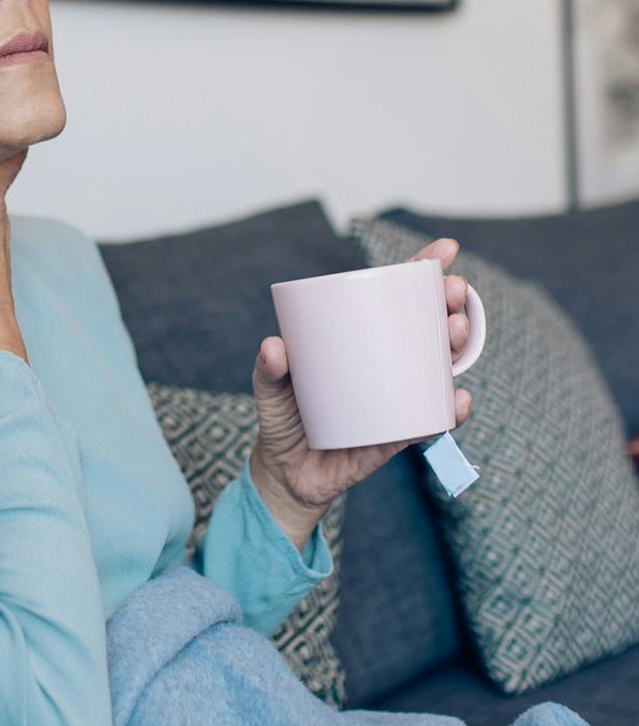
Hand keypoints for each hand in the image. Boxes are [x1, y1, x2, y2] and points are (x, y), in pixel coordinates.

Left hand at [251, 236, 473, 516]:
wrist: (288, 475)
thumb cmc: (283, 419)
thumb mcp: (269, 390)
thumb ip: (267, 370)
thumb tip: (274, 347)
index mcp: (361, 343)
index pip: (396, 300)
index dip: (423, 273)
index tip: (446, 250)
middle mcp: (388, 365)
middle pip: (429, 328)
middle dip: (450, 305)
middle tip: (452, 292)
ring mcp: (398, 398)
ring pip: (440, 368)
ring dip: (457, 346)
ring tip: (455, 330)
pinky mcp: (399, 436)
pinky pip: (432, 422)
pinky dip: (450, 411)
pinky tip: (457, 399)